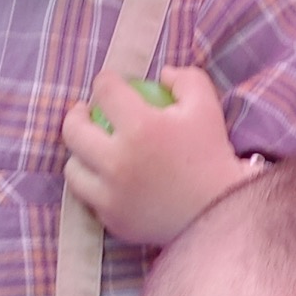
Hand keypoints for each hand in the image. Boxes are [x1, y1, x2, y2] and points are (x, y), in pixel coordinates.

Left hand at [59, 66, 251, 246]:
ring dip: (81, 154)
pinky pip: (90, 199)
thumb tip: (162, 74)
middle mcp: (118, 161)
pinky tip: (107, 179)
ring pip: (73, 168)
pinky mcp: (113, 221)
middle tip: (86, 113)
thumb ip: (184, 79)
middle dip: (76, 115)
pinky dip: (96, 186)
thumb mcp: (206, 106)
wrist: (222, 213)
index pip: (105, 91)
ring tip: (93, 150)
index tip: (112, 85)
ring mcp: (111, 195)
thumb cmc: (213, 156)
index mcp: (140, 127)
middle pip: (73, 130)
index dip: (106, 81)